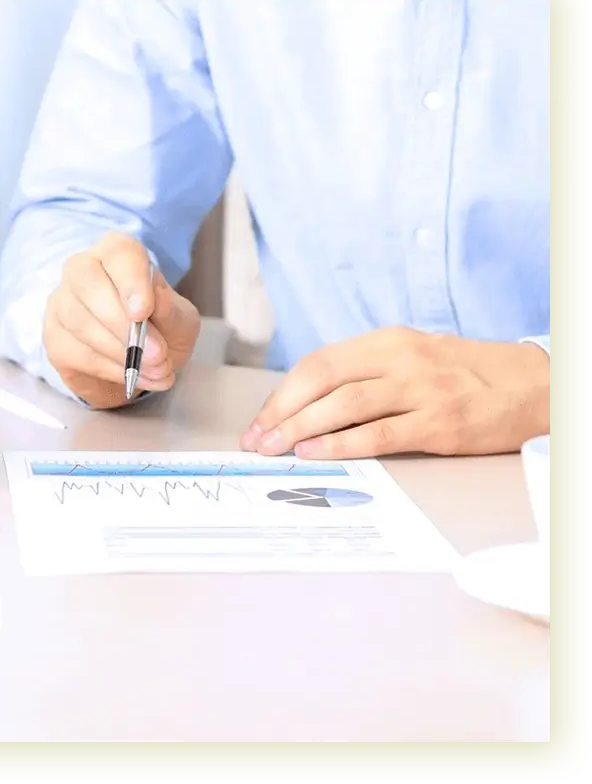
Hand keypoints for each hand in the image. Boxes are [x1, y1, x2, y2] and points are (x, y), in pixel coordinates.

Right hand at [44, 232, 200, 408]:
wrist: (141, 364)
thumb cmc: (161, 329)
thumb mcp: (180, 321)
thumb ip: (170, 311)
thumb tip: (155, 300)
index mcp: (118, 253)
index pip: (119, 253)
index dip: (130, 281)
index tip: (143, 312)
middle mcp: (82, 269)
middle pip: (87, 281)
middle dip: (121, 322)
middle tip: (156, 353)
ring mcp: (62, 303)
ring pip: (80, 321)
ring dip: (121, 352)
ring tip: (156, 369)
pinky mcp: (55, 338)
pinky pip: (78, 353)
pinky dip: (112, 370)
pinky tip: (134, 376)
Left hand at [241, 327, 549, 458]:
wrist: (537, 385)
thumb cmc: (466, 374)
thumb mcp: (412, 358)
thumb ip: (366, 374)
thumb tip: (308, 406)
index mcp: (387, 341)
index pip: (319, 364)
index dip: (282, 394)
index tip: (259, 421)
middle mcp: (401, 359)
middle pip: (323, 379)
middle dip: (281, 412)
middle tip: (256, 440)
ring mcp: (422, 389)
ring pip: (346, 404)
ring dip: (302, 427)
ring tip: (275, 448)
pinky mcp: (442, 422)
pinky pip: (382, 432)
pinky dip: (343, 443)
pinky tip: (316, 452)